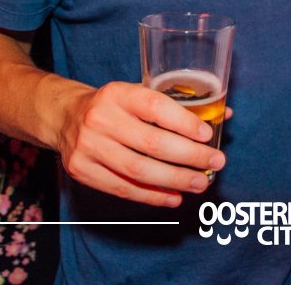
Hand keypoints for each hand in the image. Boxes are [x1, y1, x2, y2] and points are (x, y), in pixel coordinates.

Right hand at [56, 81, 227, 207]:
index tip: (208, 136)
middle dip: (189, 157)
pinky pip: (123, 188)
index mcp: (118, 94)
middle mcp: (101, 119)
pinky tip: (174, 196)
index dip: (185, 123)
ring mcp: (89, 147)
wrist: (65, 116)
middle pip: (152, 144)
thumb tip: (225, 114)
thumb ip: (178, 104)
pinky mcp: (82, 170)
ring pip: (139, 170)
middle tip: (215, 163)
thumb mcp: (138, 93)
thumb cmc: (114, 105)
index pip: (156, 108)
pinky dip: (152, 196)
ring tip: (200, 183)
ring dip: (175, 180)